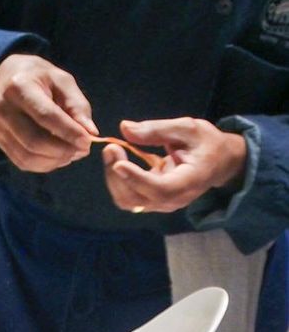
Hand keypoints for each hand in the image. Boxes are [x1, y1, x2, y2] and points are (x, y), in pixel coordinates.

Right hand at [0, 54, 96, 171]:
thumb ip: (77, 105)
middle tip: (82, 150)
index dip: (68, 132)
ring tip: (73, 154)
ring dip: (55, 160)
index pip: (45, 116)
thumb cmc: (39, 77)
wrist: (4, 76)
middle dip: (62, 150)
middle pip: (34, 141)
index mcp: (20, 87)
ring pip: (27, 156)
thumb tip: (91, 133)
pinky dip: (44, 165)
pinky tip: (58, 158)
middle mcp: (3, 109)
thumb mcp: (61, 80)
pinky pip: (22, 162)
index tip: (87, 142)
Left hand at [102, 118, 246, 214]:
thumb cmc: (206, 143)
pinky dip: (118, 179)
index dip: (137, 179)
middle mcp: (175, 199)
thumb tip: (125, 128)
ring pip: (129, 200)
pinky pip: (128, 196)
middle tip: (111, 147)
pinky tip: (117, 159)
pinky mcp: (153, 200)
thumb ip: (157, 129)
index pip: (161, 189)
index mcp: (190, 181)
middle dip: (118, 175)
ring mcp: (162, 203)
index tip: (118, 163)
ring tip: (112, 151)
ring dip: (114, 178)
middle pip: (138, 198)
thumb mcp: (187, 128)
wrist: (219, 163)